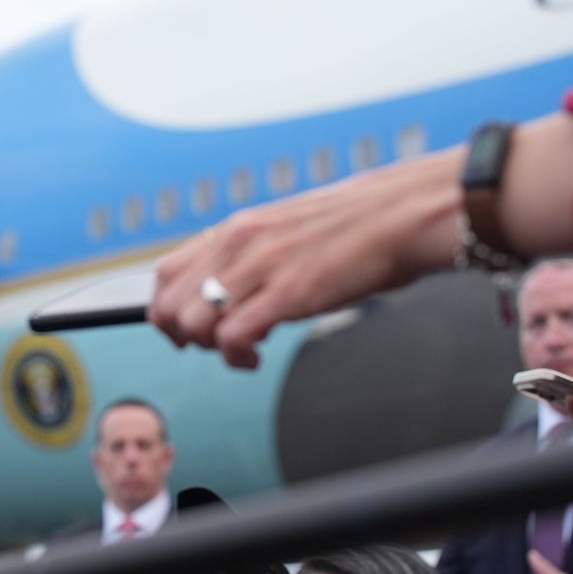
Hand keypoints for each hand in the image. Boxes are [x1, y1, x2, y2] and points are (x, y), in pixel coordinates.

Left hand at [146, 114, 572, 368]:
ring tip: (244, 351)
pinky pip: (230, 338)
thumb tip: (239, 287)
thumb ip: (258, 255)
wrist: (405, 214)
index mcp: (238, 228)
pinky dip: (236, 359)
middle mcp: (238, 243)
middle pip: (168, 304)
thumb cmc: (360, 227)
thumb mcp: (290, 231)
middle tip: (218, 347)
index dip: (167, 310)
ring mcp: (260, 266)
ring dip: (210, 349)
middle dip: (184, 338)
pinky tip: (258, 358)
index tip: (189, 330)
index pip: (166, 273)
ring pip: (191, 323)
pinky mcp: (287, 293)